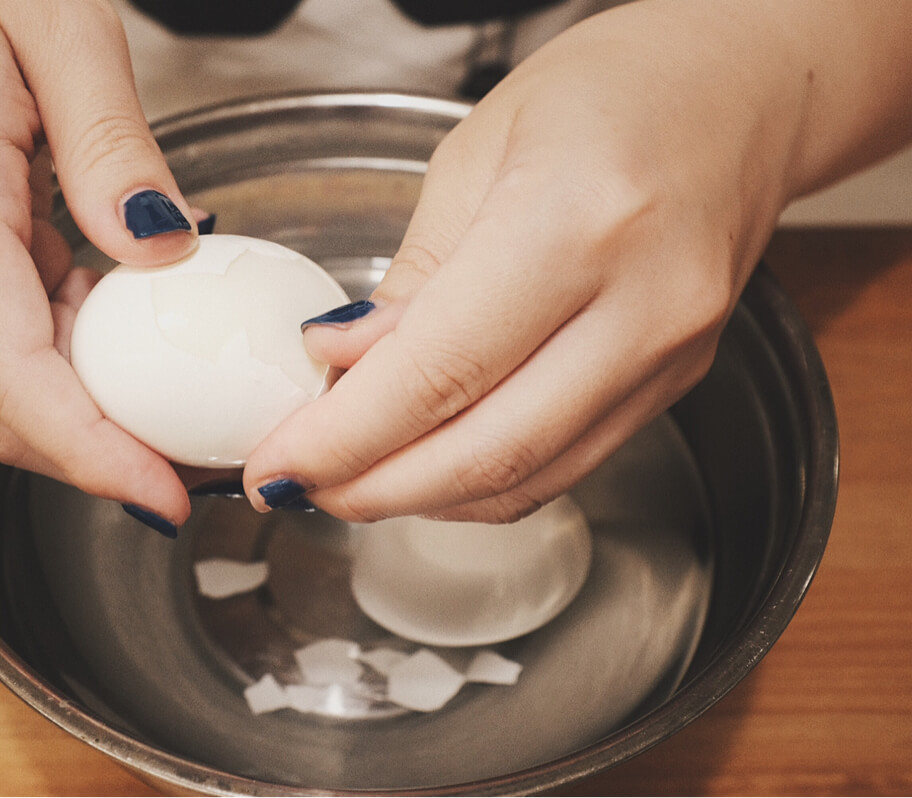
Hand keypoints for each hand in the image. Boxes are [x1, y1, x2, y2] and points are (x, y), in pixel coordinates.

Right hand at [0, 0, 199, 530]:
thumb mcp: (61, 27)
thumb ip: (113, 147)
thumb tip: (163, 253)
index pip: (9, 370)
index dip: (91, 451)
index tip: (164, 497)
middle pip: (0, 408)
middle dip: (97, 461)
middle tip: (196, 480)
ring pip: (5, 390)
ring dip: (93, 425)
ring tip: (188, 432)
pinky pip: (12, 345)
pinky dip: (81, 373)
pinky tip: (145, 364)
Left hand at [242, 2, 814, 522]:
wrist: (741, 90)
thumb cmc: (610, 89)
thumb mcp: (475, 153)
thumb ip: (411, 278)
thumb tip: (344, 369)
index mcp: (578, 220)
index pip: (437, 372)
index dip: (343, 438)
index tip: (277, 462)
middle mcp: (642, 303)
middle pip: (486, 450)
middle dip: (373, 489)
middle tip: (299, 488)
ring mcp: (672, 354)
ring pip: (529, 477)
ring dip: (424, 499)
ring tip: (350, 481)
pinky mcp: (678, 383)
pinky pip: (567, 464)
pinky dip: (485, 482)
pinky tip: (429, 466)